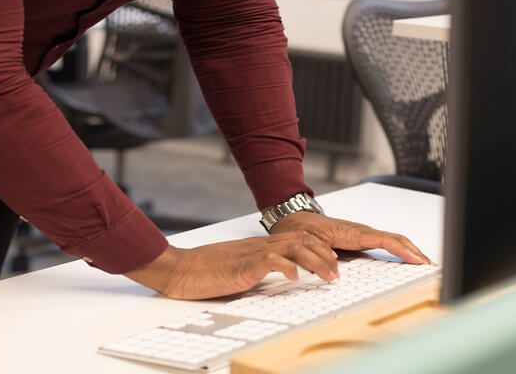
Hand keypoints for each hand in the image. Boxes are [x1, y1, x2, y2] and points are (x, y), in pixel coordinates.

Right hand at [124, 231, 338, 299]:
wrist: (177, 268)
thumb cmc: (201, 271)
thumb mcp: (236, 268)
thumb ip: (255, 268)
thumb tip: (272, 277)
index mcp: (257, 247)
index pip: (295, 239)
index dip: (317, 248)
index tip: (332, 262)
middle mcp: (258, 246)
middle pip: (300, 241)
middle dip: (324, 255)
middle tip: (338, 271)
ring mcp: (250, 254)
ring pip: (292, 248)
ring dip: (315, 261)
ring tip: (328, 275)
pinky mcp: (241, 265)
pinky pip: (269, 262)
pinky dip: (286, 267)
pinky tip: (296, 276)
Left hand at [270, 211, 433, 264]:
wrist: (296, 220)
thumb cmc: (304, 230)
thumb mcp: (311, 244)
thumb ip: (322, 255)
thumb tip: (334, 268)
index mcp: (353, 232)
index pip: (385, 240)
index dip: (402, 250)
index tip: (417, 260)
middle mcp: (363, 231)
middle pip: (397, 239)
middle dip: (415, 252)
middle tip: (431, 266)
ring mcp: (364, 233)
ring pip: (395, 240)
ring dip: (412, 250)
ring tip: (427, 264)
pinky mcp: (363, 237)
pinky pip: (387, 242)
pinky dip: (401, 249)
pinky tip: (409, 258)